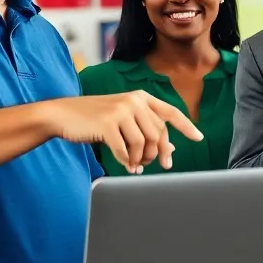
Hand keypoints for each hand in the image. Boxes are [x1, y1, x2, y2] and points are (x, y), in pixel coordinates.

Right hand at [50, 90, 203, 174]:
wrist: (62, 115)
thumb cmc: (95, 119)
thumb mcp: (123, 121)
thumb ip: (146, 130)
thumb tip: (170, 149)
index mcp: (140, 97)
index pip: (170, 113)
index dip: (186, 126)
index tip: (199, 138)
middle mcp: (133, 100)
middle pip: (158, 134)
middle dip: (158, 153)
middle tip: (154, 165)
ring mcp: (120, 111)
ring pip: (144, 143)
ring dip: (141, 159)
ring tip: (136, 164)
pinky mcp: (107, 124)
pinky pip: (126, 150)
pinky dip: (127, 162)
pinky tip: (126, 166)